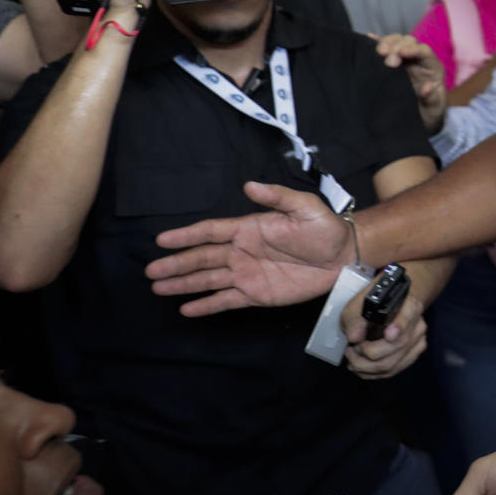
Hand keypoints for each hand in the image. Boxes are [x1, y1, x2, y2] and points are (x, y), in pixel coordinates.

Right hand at [148, 182, 351, 314]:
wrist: (344, 256)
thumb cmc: (325, 228)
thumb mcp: (304, 207)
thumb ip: (278, 197)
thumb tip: (250, 185)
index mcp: (249, 229)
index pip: (211, 232)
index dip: (186, 236)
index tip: (162, 240)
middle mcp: (242, 251)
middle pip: (203, 257)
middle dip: (176, 264)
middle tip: (151, 272)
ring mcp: (247, 274)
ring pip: (209, 279)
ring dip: (184, 284)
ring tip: (159, 288)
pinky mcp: (257, 294)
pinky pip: (227, 300)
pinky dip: (207, 305)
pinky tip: (186, 309)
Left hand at [341, 285, 426, 378]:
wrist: (394, 307)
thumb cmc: (376, 303)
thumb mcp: (360, 303)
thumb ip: (355, 318)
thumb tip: (354, 337)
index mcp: (409, 304)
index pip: (409, 313)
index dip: (400, 325)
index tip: (388, 335)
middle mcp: (418, 325)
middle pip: (398, 345)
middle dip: (368, 353)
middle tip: (350, 350)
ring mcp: (418, 343)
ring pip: (392, 363)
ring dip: (367, 367)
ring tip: (352, 359)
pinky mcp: (412, 357)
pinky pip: (392, 371)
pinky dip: (373, 373)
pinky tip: (360, 368)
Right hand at [375, 33, 444, 134]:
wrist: (418, 116)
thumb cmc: (429, 112)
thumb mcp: (433, 109)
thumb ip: (432, 99)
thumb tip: (428, 87)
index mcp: (432, 67)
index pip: (424, 51)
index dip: (413, 49)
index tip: (401, 53)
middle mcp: (418, 59)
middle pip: (408, 42)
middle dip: (396, 47)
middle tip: (387, 60)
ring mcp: (404, 59)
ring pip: (396, 41)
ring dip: (386, 43)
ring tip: (378, 52)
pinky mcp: (391, 62)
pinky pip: (384, 47)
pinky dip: (376, 42)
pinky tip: (368, 38)